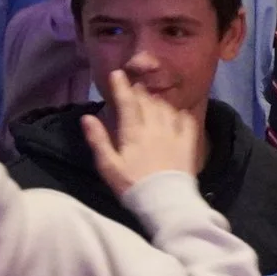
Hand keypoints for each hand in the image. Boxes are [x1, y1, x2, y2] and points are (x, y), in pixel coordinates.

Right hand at [84, 72, 199, 197]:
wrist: (165, 202)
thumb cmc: (132, 185)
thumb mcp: (109, 166)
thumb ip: (98, 140)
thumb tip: (87, 117)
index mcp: (134, 132)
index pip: (128, 103)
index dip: (122, 87)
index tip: (117, 73)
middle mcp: (155, 128)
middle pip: (148, 102)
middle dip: (140, 91)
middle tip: (135, 86)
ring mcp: (174, 134)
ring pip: (166, 108)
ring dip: (158, 101)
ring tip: (152, 99)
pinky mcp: (188, 144)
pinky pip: (187, 121)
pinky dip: (180, 113)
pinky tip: (177, 113)